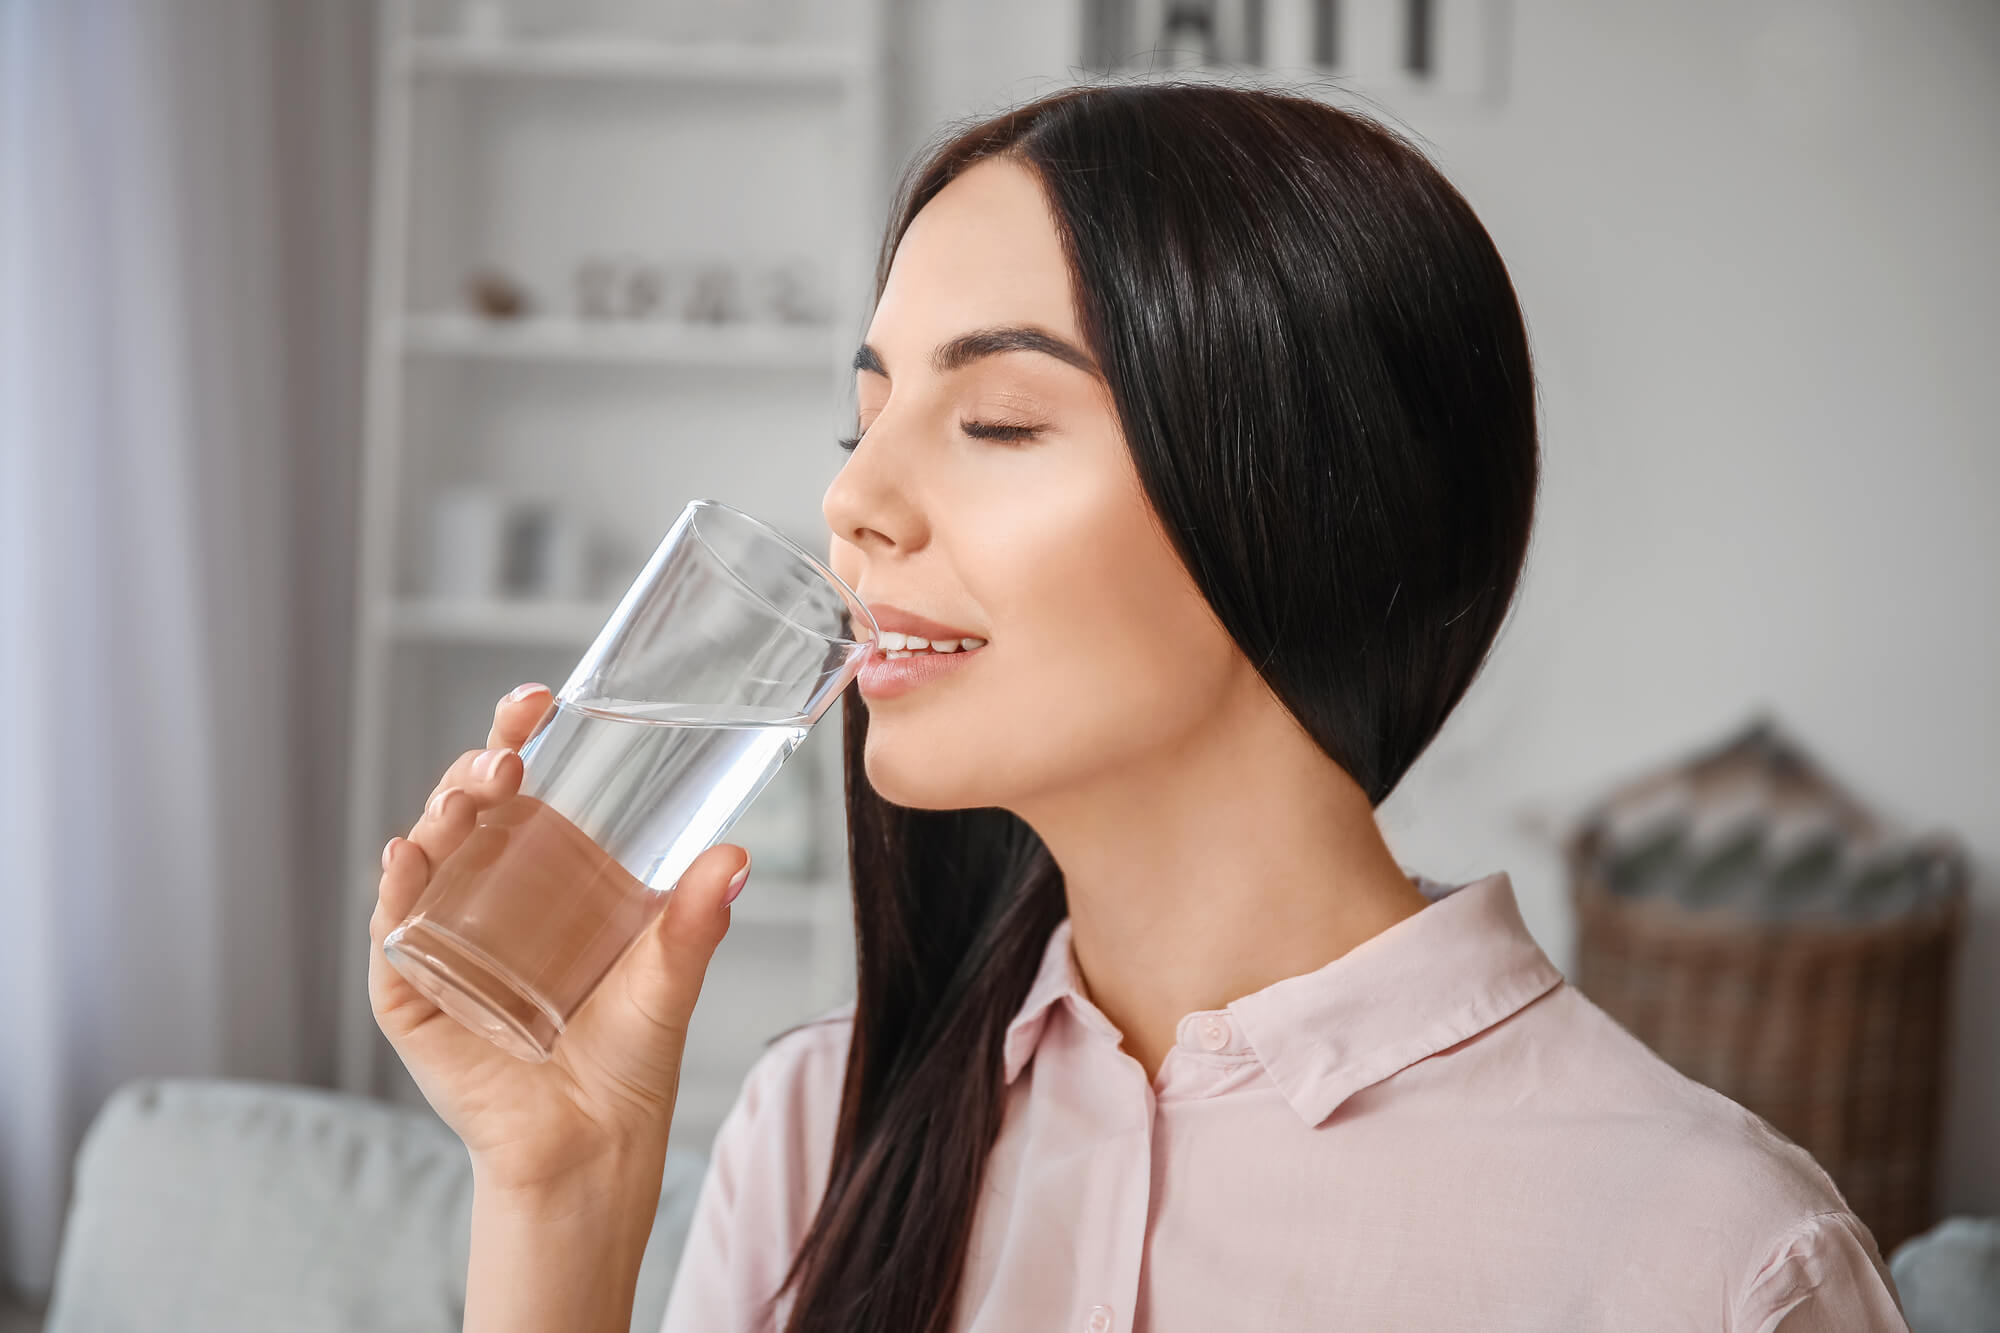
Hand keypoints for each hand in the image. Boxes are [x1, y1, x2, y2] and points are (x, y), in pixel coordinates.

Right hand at [367, 683, 749, 1192]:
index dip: (517, 738)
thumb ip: (696, 918)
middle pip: (467, 810)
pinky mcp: (411, 995)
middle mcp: (484, 894)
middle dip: (479, 770)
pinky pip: (393, 934)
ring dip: (440, 815)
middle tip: (508, 757)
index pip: (520, 788)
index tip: (537, 700)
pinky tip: (406, 857)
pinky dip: (395, 893)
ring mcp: (440, 940)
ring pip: (426, 857)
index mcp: (541, 873)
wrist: (594, 1143)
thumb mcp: (670, 975)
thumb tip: (736, 856)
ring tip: (470, 795)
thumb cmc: (631, 1054)